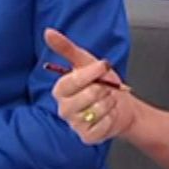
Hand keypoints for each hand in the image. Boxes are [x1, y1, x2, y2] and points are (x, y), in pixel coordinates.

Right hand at [45, 28, 134, 144]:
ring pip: (98, 110)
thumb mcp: (86, 61)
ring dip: (109, 103)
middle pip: (89, 95)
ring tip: (107, 100)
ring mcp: (74, 124)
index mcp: (60, 89)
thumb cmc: (102, 82)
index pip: (73, 80)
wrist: (120, 104)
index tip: (104, 66)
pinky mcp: (87, 137)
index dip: (92, 73)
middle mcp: (63, 108)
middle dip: (104, 89)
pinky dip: (111, 118)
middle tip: (105, 88)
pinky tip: (108, 115)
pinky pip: (103, 125)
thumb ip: (66, 48)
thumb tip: (48, 32)